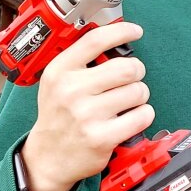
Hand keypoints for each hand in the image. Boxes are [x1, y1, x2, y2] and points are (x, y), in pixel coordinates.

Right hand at [21, 22, 154, 190]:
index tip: (135, 31)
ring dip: (140, 95)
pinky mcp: (102, 138)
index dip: (122, 32)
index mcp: (60, 71)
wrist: (47, 158)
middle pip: (127, 67)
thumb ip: (81, 60)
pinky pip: (142, 116)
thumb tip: (117, 39)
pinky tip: (131, 117)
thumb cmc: (58, 115)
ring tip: (127, 101)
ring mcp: (87, 115)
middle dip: (136, 71)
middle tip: (131, 78)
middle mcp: (71, 91)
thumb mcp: (57, 81)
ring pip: (138, 91)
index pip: (96, 40)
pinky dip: (144, 114)